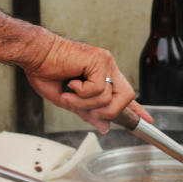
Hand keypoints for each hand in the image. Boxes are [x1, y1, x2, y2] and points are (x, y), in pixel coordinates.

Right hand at [24, 36, 152, 132]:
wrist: (34, 54)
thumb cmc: (46, 72)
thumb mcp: (69, 101)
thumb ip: (88, 112)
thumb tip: (105, 127)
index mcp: (102, 76)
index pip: (124, 94)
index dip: (136, 109)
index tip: (148, 119)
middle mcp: (108, 68)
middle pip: (126, 97)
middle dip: (109, 112)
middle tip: (89, 112)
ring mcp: (105, 63)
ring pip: (109, 98)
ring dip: (85, 103)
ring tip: (69, 93)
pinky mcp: (99, 60)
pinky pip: (98, 89)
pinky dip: (81, 93)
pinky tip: (70, 83)